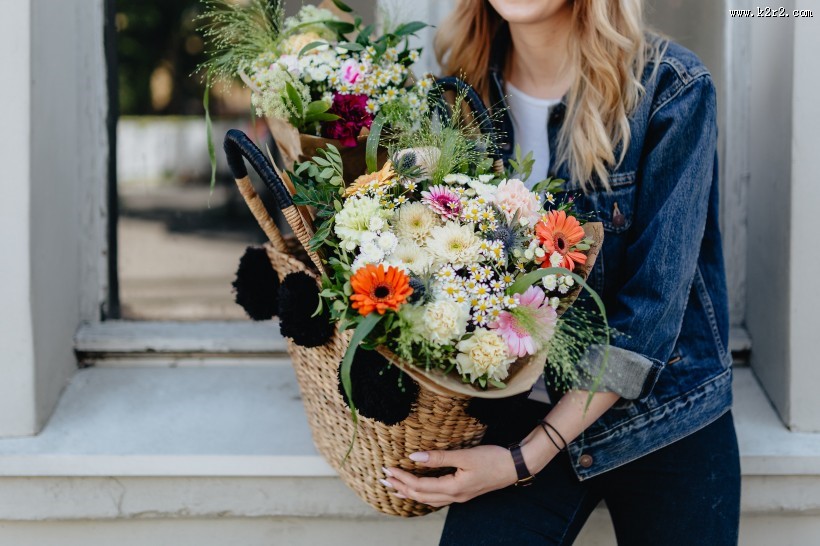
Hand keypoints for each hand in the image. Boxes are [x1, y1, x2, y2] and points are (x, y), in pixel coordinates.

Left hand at [381, 445, 517, 507]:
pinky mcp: (464, 492)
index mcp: (453, 488)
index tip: (388, 469)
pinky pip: (437, 498)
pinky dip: (423, 494)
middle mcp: (454, 496)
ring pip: (428, 499)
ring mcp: (459, 496)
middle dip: (401, 487)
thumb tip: (414, 457)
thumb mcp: (465, 456)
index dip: (402, 478)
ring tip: (395, 487)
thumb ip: (439, 457)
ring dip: (410, 493)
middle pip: (421, 496)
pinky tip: (420, 490)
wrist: (516, 466)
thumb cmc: (493, 459)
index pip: (420, 486)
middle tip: (383, 479)